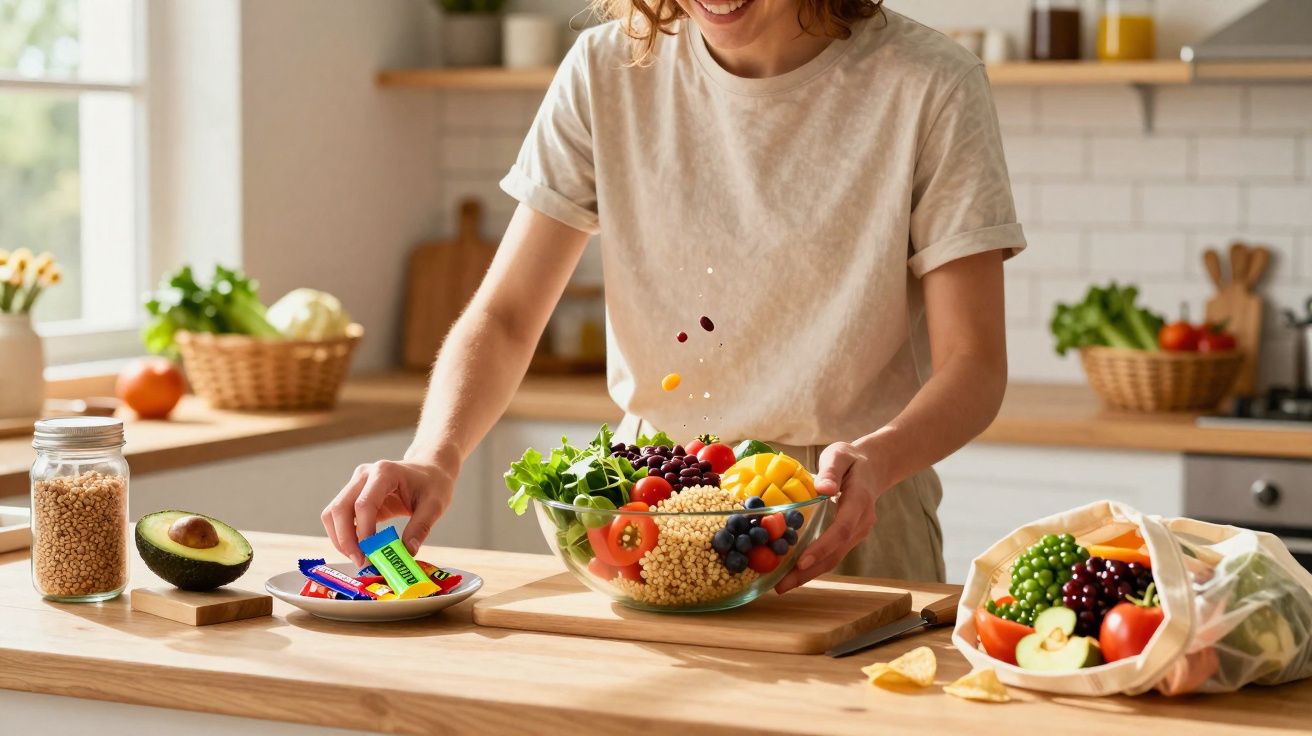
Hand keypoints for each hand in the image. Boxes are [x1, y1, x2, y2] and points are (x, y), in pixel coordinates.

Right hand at [320, 458, 456, 566]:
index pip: (364, 504)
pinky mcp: (354, 495)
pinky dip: (343, 535)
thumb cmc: (433, 484)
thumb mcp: (435, 505)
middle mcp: (364, 475)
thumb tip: (407, 552)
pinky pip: (339, 516)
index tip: (371, 554)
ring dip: (340, 539)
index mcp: (384, 472)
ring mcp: (356, 484)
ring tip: (359, 558)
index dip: (363, 531)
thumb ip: (421, 527)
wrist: (429, 470)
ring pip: (333, 513)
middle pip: (340, 508)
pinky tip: (359, 549)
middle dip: (345, 539)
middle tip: (361, 562)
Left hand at [774, 441, 881, 594]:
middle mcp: (861, 523)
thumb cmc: (851, 459)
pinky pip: (831, 554)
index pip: (840, 530)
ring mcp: (856, 532)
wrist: (873, 467)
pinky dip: (812, 565)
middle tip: (781, 586)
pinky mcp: (849, 537)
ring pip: (833, 558)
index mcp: (859, 502)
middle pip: (835, 553)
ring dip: (808, 574)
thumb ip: (832, 470)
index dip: (821, 547)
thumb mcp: (840, 455)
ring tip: (781, 586)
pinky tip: (791, 572)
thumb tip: (824, 487)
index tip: (800, 561)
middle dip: (808, 572)